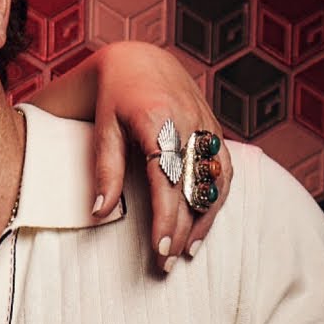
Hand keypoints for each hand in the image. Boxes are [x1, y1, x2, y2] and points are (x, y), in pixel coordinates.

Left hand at [88, 42, 231, 271]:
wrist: (141, 60)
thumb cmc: (114, 97)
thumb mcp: (103, 129)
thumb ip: (105, 170)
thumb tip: (99, 212)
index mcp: (158, 121)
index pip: (165, 180)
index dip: (166, 218)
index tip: (161, 249)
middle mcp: (189, 123)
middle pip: (192, 187)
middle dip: (183, 228)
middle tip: (168, 263)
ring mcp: (207, 124)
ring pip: (215, 182)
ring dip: (205, 219)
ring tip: (188, 250)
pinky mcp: (216, 128)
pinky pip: (224, 170)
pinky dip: (217, 199)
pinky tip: (205, 222)